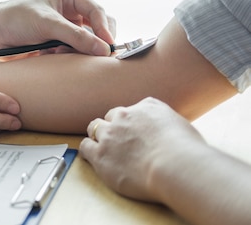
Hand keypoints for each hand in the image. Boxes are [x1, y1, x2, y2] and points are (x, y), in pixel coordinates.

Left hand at [0, 0, 115, 56]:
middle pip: (98, 27)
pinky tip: (52, 55)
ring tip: (61, 52)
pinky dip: (69, 55)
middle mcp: (70, 10)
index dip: (104, 29)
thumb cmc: (15, 19)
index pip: (97, 11)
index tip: (107, 47)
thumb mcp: (47, 25)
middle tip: (92, 54)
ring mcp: (65, 27)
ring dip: (80, 50)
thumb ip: (76, 37)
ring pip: (88, 41)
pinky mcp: (58, 43)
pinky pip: (74, 51)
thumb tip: (104, 49)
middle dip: (95, 40)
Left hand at [79, 97, 204, 200]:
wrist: (176, 164)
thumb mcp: (181, 125)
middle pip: (111, 117)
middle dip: (114, 127)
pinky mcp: (100, 154)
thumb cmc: (187, 151)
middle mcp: (124, 116)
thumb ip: (167, 122)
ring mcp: (110, 134)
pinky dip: (88, 151)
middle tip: (120, 142)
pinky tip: (94, 158)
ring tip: (105, 148)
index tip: (134, 132)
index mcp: (145, 107)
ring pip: (94, 128)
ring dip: (98, 136)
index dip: (131, 122)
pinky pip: (85, 147)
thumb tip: (167, 129)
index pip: (131, 110)